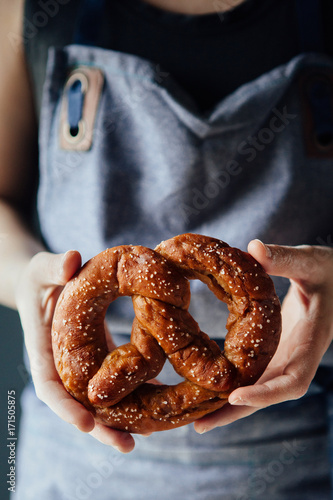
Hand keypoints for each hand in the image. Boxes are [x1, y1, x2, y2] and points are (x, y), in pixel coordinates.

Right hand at [15, 250, 134, 452]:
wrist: (47, 283)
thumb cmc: (41, 276)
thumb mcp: (42, 269)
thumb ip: (53, 266)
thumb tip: (71, 260)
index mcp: (43, 349)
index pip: (49, 386)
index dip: (66, 408)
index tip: (86, 424)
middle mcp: (62, 364)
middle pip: (78, 403)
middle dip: (100, 426)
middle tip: (127, 444)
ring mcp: (82, 363)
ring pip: (100, 397)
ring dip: (123, 416)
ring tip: (151, 432)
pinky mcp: (99, 356)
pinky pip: (115, 379)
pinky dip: (134, 391)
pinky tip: (160, 398)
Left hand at [194, 240, 332, 433]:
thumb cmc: (328, 271)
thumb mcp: (310, 261)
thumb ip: (285, 258)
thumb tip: (253, 248)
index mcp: (311, 340)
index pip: (293, 378)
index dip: (267, 392)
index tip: (235, 396)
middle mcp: (298, 356)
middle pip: (270, 394)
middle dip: (238, 411)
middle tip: (200, 425)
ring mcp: (287, 356)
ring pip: (260, 389)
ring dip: (231, 405)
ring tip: (196, 417)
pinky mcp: (277, 351)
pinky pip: (256, 373)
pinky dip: (235, 384)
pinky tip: (209, 388)